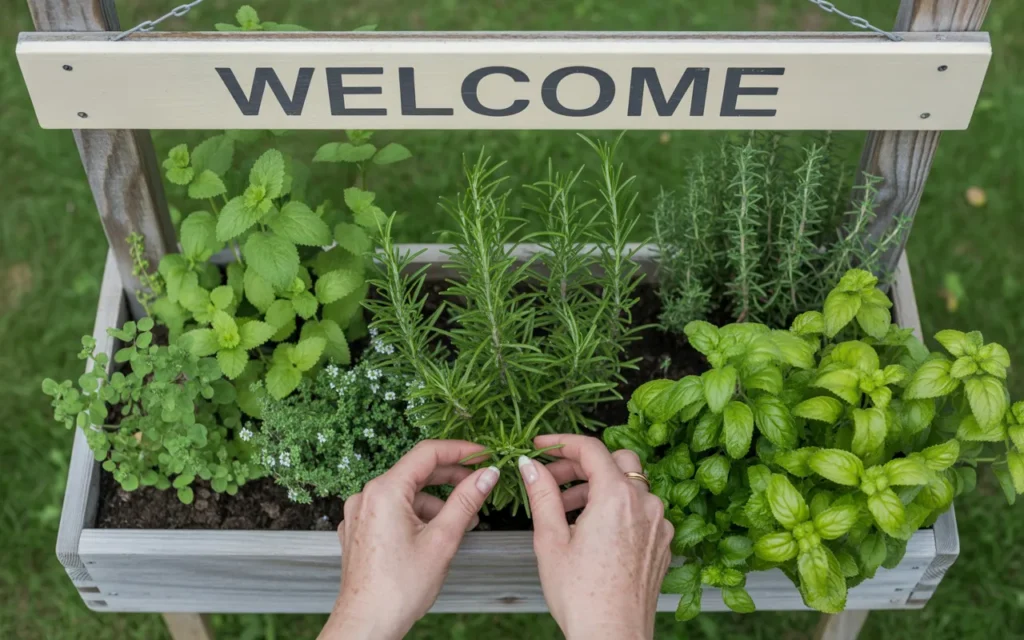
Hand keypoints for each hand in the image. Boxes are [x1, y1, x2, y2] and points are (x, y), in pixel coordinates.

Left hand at [319, 440, 499, 639]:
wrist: (365, 626)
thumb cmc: (399, 588)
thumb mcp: (442, 540)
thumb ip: (466, 501)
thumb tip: (487, 474)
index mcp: (384, 491)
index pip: (427, 453)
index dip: (460, 450)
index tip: (484, 455)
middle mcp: (366, 496)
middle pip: (415, 472)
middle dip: (450, 477)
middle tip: (480, 484)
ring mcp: (359, 513)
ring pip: (405, 494)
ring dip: (435, 501)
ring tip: (462, 521)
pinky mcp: (358, 530)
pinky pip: (391, 510)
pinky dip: (416, 514)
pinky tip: (435, 533)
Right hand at [518, 435, 672, 639]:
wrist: (613, 636)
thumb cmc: (582, 595)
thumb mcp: (551, 540)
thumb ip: (542, 494)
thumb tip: (531, 465)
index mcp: (616, 497)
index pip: (591, 449)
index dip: (562, 442)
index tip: (542, 447)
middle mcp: (645, 504)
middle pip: (615, 461)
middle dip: (582, 465)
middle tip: (553, 478)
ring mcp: (659, 523)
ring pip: (630, 485)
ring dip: (599, 488)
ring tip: (567, 510)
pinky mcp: (663, 542)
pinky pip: (641, 510)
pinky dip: (617, 508)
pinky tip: (594, 530)